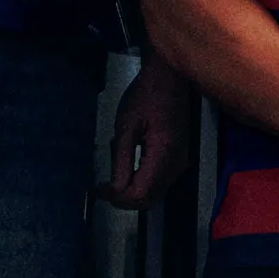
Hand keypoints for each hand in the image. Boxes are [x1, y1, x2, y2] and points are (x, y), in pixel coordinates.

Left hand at [104, 57, 195, 207]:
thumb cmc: (145, 95)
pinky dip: (140, 183)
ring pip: (154, 194)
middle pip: (149, 199)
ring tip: (111, 176)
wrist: (169, 78)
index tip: (98, 189)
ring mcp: (179, 162)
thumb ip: (121, 158)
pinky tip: (125, 167)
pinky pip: (158, 182)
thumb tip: (115, 188)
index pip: (140, 194)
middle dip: (123, 199)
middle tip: (101, 188)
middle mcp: (176, 165)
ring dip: (131, 192)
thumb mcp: (126, 125)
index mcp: (163, 155)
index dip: (118, 198)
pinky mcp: (178, 158)